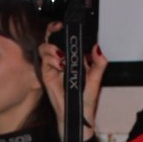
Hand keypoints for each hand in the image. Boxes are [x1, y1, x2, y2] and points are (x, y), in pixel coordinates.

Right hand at [39, 22, 106, 141]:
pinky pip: (44, 61)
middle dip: (53, 31)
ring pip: (45, 47)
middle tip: (58, 29)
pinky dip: (51, 59)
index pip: (67, 40)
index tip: (67, 26)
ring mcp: (53, 68)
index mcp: (74, 59)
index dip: (65, 30)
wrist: (77, 115)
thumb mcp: (96, 79)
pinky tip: (60, 65)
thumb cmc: (85, 100)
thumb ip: (99, 63)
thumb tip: (96, 47)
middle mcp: (62, 61)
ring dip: (52, 48)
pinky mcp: (46, 76)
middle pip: (52, 39)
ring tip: (62, 57)